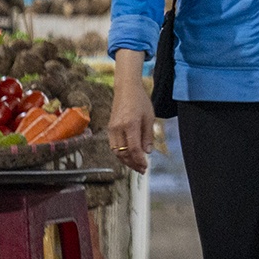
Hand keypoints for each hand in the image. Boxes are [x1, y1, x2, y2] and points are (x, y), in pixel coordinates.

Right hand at [108, 48, 154, 173]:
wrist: (126, 88)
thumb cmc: (139, 100)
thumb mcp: (149, 117)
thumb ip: (148, 136)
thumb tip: (147, 152)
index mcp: (130, 124)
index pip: (134, 149)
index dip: (139, 160)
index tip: (145, 166)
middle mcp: (118, 128)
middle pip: (123, 153)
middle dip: (132, 164)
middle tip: (142, 169)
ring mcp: (112, 128)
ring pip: (116, 151)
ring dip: (126, 161)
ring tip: (136, 165)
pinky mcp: (110, 128)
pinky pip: (113, 146)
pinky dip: (121, 154)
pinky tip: (128, 156)